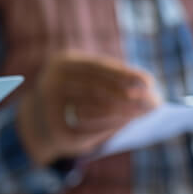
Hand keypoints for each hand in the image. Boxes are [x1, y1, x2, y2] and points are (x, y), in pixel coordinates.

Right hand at [17, 50, 160, 165]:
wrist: (38, 123)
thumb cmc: (73, 98)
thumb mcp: (85, 82)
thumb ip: (110, 82)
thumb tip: (148, 88)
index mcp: (62, 63)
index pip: (99, 66)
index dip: (126, 73)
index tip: (150, 81)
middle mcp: (52, 82)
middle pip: (98, 87)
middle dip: (129, 94)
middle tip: (154, 100)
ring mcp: (50, 107)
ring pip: (95, 107)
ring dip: (125, 111)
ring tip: (145, 112)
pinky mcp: (57, 130)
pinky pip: (90, 128)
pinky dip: (111, 125)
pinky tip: (128, 123)